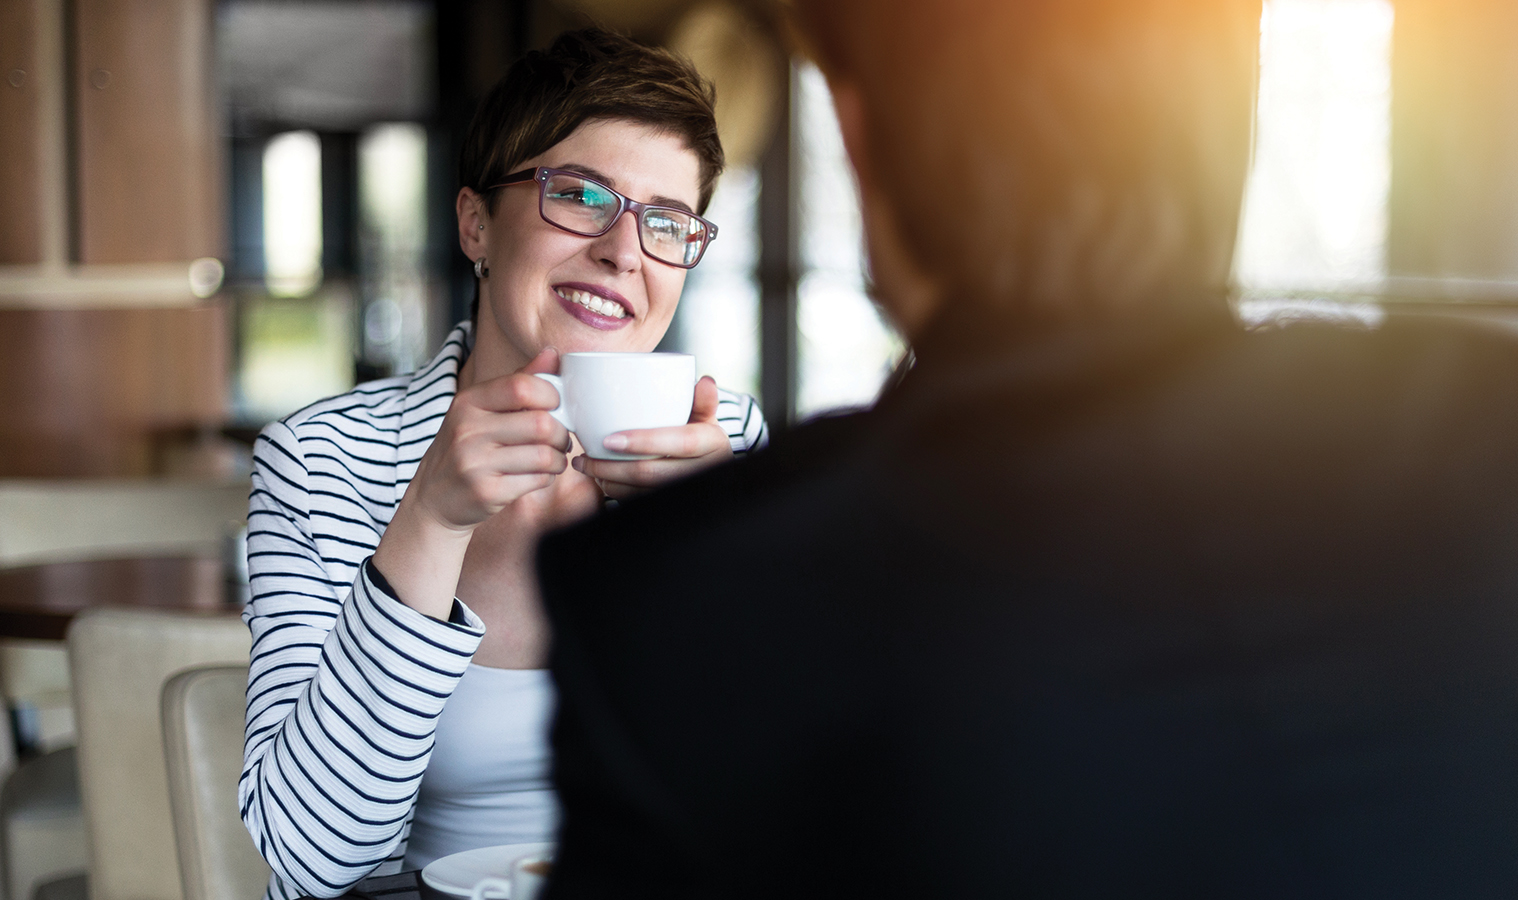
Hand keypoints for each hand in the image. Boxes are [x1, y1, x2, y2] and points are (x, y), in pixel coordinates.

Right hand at [407, 347, 571, 532]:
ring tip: (552, 459)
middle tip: (560, 440)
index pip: (522, 386)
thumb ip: (518, 381)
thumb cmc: (466, 448)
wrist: (433, 498)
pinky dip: (546, 478)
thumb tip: (552, 353)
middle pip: (541, 423)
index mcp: (468, 402)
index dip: (552, 395)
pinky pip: (537, 480)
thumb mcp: (481, 410)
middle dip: (562, 433)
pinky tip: (537, 475)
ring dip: (558, 459)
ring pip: (544, 455)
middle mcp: (467, 429)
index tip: (556, 407)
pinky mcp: (486, 492)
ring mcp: (475, 463)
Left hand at [573, 376, 732, 499]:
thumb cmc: (700, 438)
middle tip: (585, 458)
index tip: (610, 439)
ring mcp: (683, 490)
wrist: (706, 466)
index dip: (645, 441)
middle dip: (612, 468)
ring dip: (608, 482)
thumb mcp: (704, 417)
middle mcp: (703, 470)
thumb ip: (701, 399)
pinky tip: (600, 479)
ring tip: (586, 466)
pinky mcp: (667, 501)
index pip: (682, 442)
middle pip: (653, 473)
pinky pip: (638, 501)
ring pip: (641, 492)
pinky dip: (615, 492)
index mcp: (712, 443)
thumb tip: (704, 382)